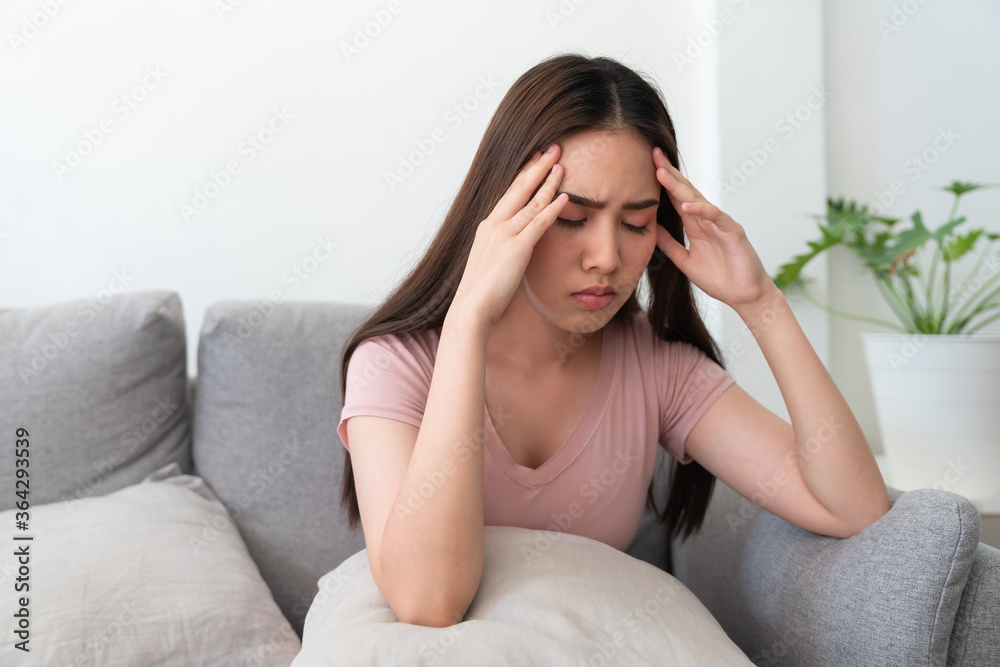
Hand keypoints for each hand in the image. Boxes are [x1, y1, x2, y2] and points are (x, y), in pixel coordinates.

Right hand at [453, 145, 568, 327]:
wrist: (471, 307)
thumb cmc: (481, 293)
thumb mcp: (490, 264)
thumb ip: (502, 250)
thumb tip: (513, 250)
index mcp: (487, 227)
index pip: (509, 194)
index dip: (524, 175)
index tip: (536, 159)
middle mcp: (494, 225)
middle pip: (519, 188)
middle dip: (537, 166)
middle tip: (552, 148)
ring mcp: (504, 235)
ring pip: (531, 201)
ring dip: (548, 181)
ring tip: (562, 164)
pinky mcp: (516, 248)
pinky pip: (539, 223)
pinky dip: (553, 208)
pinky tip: (566, 196)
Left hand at [652, 147, 775, 309]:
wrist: (744, 296)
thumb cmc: (720, 278)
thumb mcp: (685, 261)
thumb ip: (670, 245)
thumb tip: (653, 230)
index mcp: (696, 225)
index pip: (676, 198)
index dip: (662, 183)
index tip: (647, 166)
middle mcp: (707, 220)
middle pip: (685, 191)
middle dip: (669, 173)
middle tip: (654, 154)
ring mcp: (721, 224)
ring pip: (698, 199)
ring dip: (679, 186)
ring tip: (662, 173)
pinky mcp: (733, 232)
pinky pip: (717, 217)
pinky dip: (702, 210)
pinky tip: (687, 205)